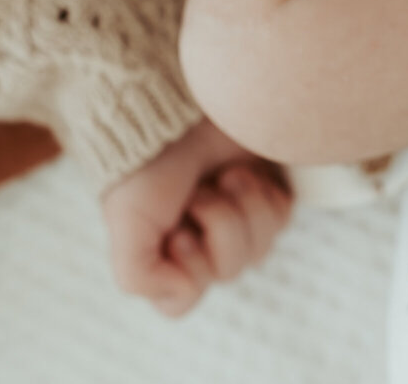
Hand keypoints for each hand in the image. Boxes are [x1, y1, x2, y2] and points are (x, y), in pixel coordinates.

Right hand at [100, 119, 291, 317]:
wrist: (179, 108)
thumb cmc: (147, 165)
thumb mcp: (125, 224)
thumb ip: (137, 276)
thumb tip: (185, 292)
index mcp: (165, 258)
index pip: (186, 299)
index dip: (189, 265)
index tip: (177, 229)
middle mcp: (203, 245)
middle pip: (231, 270)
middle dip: (219, 224)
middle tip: (200, 192)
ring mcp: (239, 220)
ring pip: (261, 248)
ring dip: (242, 207)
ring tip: (224, 177)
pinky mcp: (268, 193)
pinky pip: (282, 219)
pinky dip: (265, 196)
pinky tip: (244, 173)